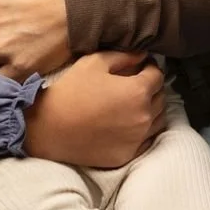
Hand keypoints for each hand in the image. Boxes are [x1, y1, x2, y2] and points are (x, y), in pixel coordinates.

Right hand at [21, 49, 164, 168]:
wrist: (49, 128)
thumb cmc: (70, 92)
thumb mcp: (94, 63)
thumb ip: (123, 56)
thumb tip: (142, 55)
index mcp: (137, 91)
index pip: (157, 76)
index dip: (150, 67)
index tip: (141, 66)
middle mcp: (143, 116)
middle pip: (160, 97)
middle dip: (151, 88)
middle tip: (136, 83)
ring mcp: (137, 138)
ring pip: (158, 120)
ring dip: (151, 109)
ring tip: (134, 104)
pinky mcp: (128, 155)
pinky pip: (147, 140)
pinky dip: (144, 130)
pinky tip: (130, 123)